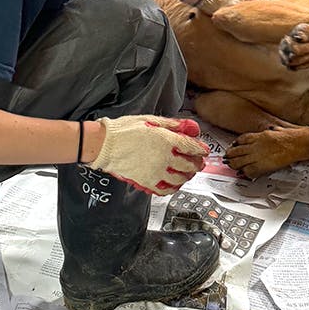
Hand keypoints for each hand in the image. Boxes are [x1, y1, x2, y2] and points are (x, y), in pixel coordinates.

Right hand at [86, 115, 208, 194]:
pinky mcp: (146, 182)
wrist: (104, 145)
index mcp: (166, 141)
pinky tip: (174, 184)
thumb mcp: (151, 120)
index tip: (203, 150)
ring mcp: (156, 172)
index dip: (201, 149)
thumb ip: (172, 125)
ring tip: (188, 173)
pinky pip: (165, 189)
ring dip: (187, 176)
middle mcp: (164, 158)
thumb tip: (188, 126)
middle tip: (199, 162)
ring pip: (180, 179)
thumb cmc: (124, 130)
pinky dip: (173, 188)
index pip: (192, 147)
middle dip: (197, 164)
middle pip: (189, 165)